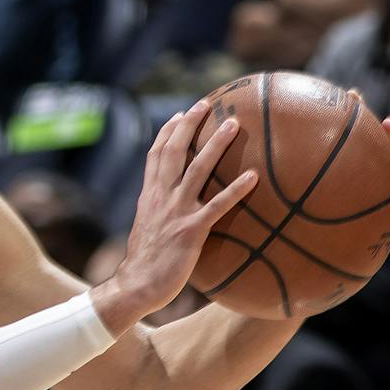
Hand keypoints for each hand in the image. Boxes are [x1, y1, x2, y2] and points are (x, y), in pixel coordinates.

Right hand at [91, 101, 255, 333]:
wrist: (136, 286)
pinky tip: (253, 176)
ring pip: (197, 169)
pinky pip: (217, 206)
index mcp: (148, 196)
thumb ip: (160, 214)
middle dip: (188, 125)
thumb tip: (174, 210)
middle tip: (205, 104)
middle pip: (173, 152)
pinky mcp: (191, 231)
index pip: (155, 156)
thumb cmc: (145, 264)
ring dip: (216, 145)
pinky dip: (235, 189)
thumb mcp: (148, 231)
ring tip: (234, 124)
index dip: (167, 133)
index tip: (180, 114)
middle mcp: (160, 198)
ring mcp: (175, 212)